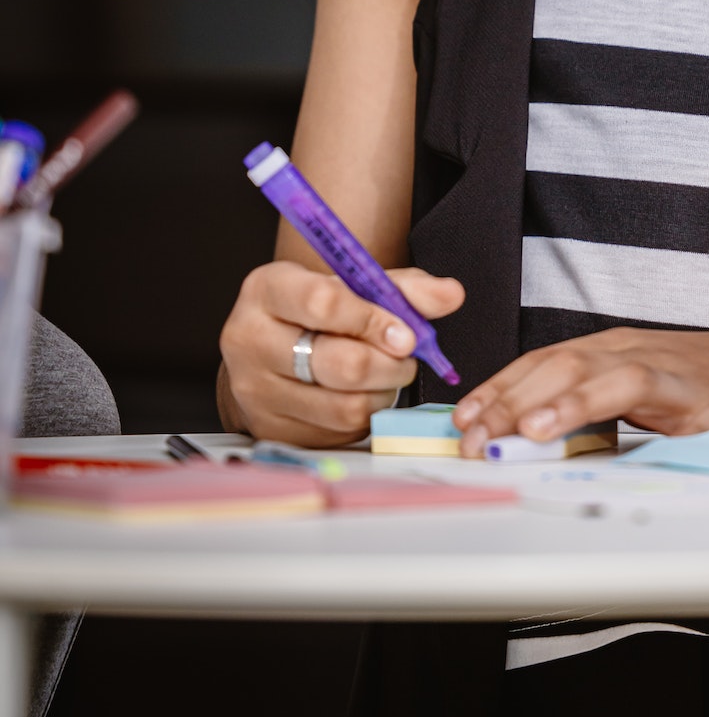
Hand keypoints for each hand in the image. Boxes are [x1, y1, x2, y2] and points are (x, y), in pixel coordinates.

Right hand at [219, 260, 462, 444]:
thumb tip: (451, 294)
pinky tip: (363, 395)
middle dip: (389, 364)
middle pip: (337, 363)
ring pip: (342, 405)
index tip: (407, 333)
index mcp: (267, 290)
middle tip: (406, 357)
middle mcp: (248, 339)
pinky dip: (364, 416)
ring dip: (382, 393)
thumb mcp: (354, 284)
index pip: (323, 303)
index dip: (374, 320)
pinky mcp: (269, 428)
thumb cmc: (317, 309)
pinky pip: (336, 433)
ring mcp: (254, 390)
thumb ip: (405, 288)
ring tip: (388, 374)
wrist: (273, 343)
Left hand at [452, 325, 708, 455]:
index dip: (498, 389)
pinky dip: (584, 401)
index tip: (461, 420)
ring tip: (495, 433)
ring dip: (531, 400)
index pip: (543, 363)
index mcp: (620, 353)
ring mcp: (662, 364)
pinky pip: (628, 387)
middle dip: (501, 399)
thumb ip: (616, 423)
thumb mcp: (662, 408)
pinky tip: (554, 426)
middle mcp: (632, 349)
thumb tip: (555, 456)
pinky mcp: (691, 390)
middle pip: (549, 362)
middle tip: (464, 437)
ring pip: (580, 367)